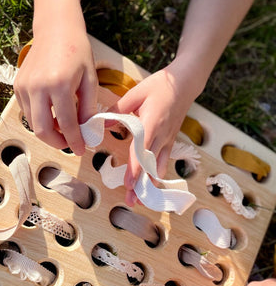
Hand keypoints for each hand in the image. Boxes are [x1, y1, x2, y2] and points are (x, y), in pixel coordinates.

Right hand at [13, 21, 97, 155]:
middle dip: (57, 142)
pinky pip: (27, 112)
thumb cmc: (77, 52)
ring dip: (49, 131)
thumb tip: (89, 133)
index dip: (75, 141)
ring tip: (64, 126)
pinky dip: (40, 119)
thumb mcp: (90, 79)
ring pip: (33, 124)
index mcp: (59, 84)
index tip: (82, 150)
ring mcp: (24, 87)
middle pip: (42, 130)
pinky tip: (53, 112)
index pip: (66, 124)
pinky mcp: (17, 86)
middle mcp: (37, 87)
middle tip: (70, 143)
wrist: (55, 29)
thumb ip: (89, 108)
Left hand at [109, 63, 197, 205]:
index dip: (135, 169)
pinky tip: (152, 186)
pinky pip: (163, 161)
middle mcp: (161, 135)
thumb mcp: (136, 93)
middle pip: (149, 165)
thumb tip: (101, 123)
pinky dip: (157, 175)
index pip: (142, 151)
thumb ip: (118, 109)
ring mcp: (167, 140)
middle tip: (131, 201)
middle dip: (140, 185)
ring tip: (140, 200)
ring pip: (158, 167)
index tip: (129, 184)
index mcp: (151, 123)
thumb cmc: (160, 86)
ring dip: (149, 184)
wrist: (185, 84)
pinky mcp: (170, 141)